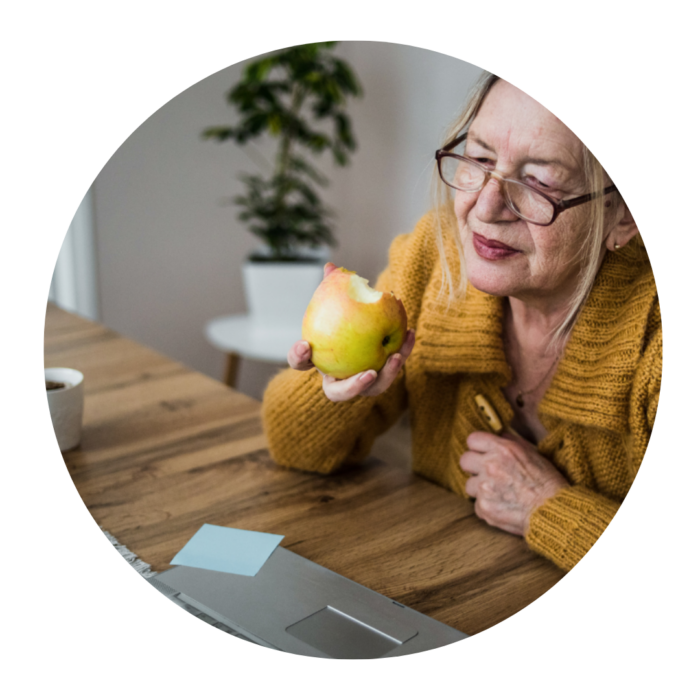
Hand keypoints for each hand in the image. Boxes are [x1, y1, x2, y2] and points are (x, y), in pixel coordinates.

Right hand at [287, 263, 415, 402]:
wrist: (364, 331)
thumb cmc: (344, 316)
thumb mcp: (336, 302)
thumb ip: (332, 287)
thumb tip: (330, 266)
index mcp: (318, 362)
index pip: (300, 363)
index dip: (299, 356)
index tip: (304, 345)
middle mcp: (338, 380)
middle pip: (339, 393)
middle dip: (353, 387)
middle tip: (369, 373)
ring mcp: (361, 384)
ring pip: (373, 389)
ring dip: (387, 375)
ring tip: (395, 356)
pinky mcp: (382, 378)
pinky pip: (392, 369)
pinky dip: (402, 351)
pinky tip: (409, 332)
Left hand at [459, 431, 568, 536]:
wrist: (555, 512)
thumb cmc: (548, 483)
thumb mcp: (534, 454)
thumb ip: (513, 443)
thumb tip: (501, 435)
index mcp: (502, 449)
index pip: (472, 439)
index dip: (477, 447)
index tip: (482, 453)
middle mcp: (490, 465)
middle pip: (464, 460)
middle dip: (474, 467)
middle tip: (487, 474)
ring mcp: (484, 487)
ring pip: (469, 485)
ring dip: (480, 489)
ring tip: (499, 493)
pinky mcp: (484, 507)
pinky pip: (477, 505)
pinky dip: (487, 506)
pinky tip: (503, 507)